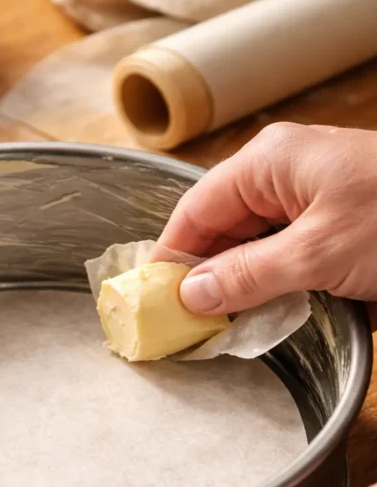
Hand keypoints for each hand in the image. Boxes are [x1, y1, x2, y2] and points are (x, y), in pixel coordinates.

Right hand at [155, 122, 376, 325]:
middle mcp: (284, 173)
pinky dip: (273, 284)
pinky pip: (286, 253)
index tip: (151, 300)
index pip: (196, 210)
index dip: (170, 256)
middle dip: (203, 273)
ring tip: (217, 325)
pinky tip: (263, 313)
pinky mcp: (335, 222)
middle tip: (183, 323)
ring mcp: (312, 196)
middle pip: (221, 226)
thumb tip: (191, 294)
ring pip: (253, 243)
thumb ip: (250, 274)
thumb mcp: (319, 252)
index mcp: (269, 161)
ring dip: (239, 284)